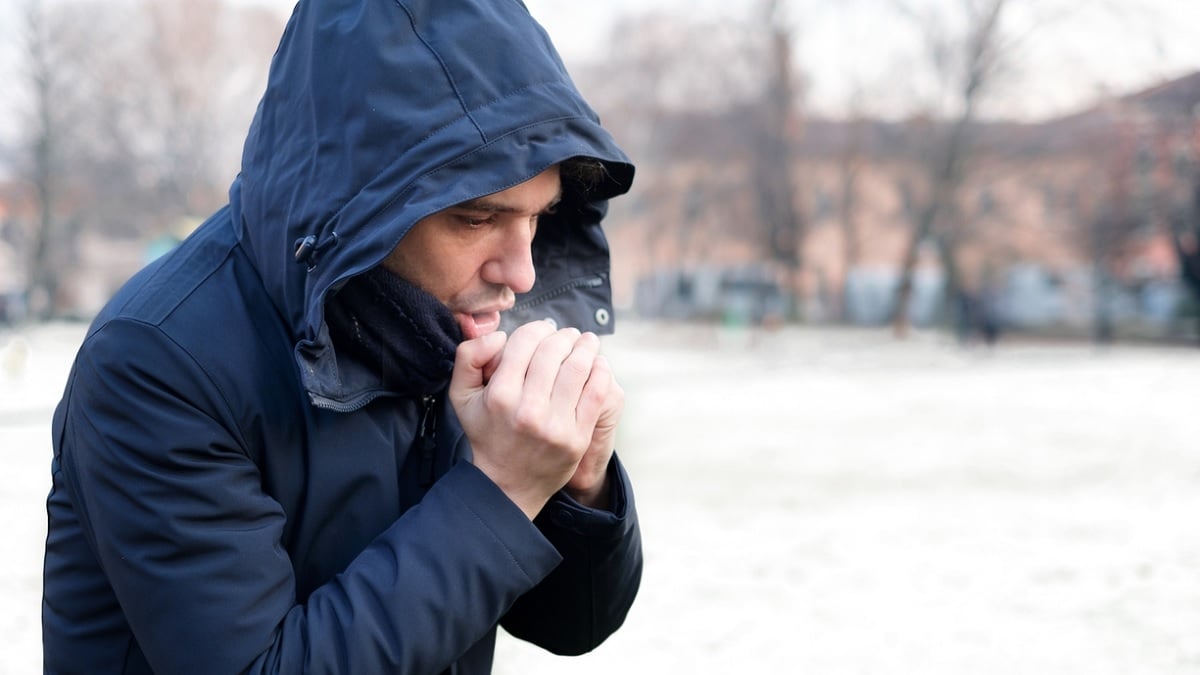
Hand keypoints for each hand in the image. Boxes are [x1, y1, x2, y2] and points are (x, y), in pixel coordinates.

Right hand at [449, 321, 622, 518]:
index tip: (544, 330)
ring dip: (585, 347)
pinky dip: (600, 371)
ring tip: (586, 341)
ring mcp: (555, 425)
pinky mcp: (577, 437)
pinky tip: (598, 363)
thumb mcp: (461, 396)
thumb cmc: (487, 433)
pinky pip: (596, 393)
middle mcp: (528, 409)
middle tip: (567, 335)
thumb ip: (469, 357)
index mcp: (500, 395)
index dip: (538, 328)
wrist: (507, 484)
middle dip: (563, 336)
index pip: (525, 341)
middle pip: (553, 352)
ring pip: (578, 368)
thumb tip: (500, 335)